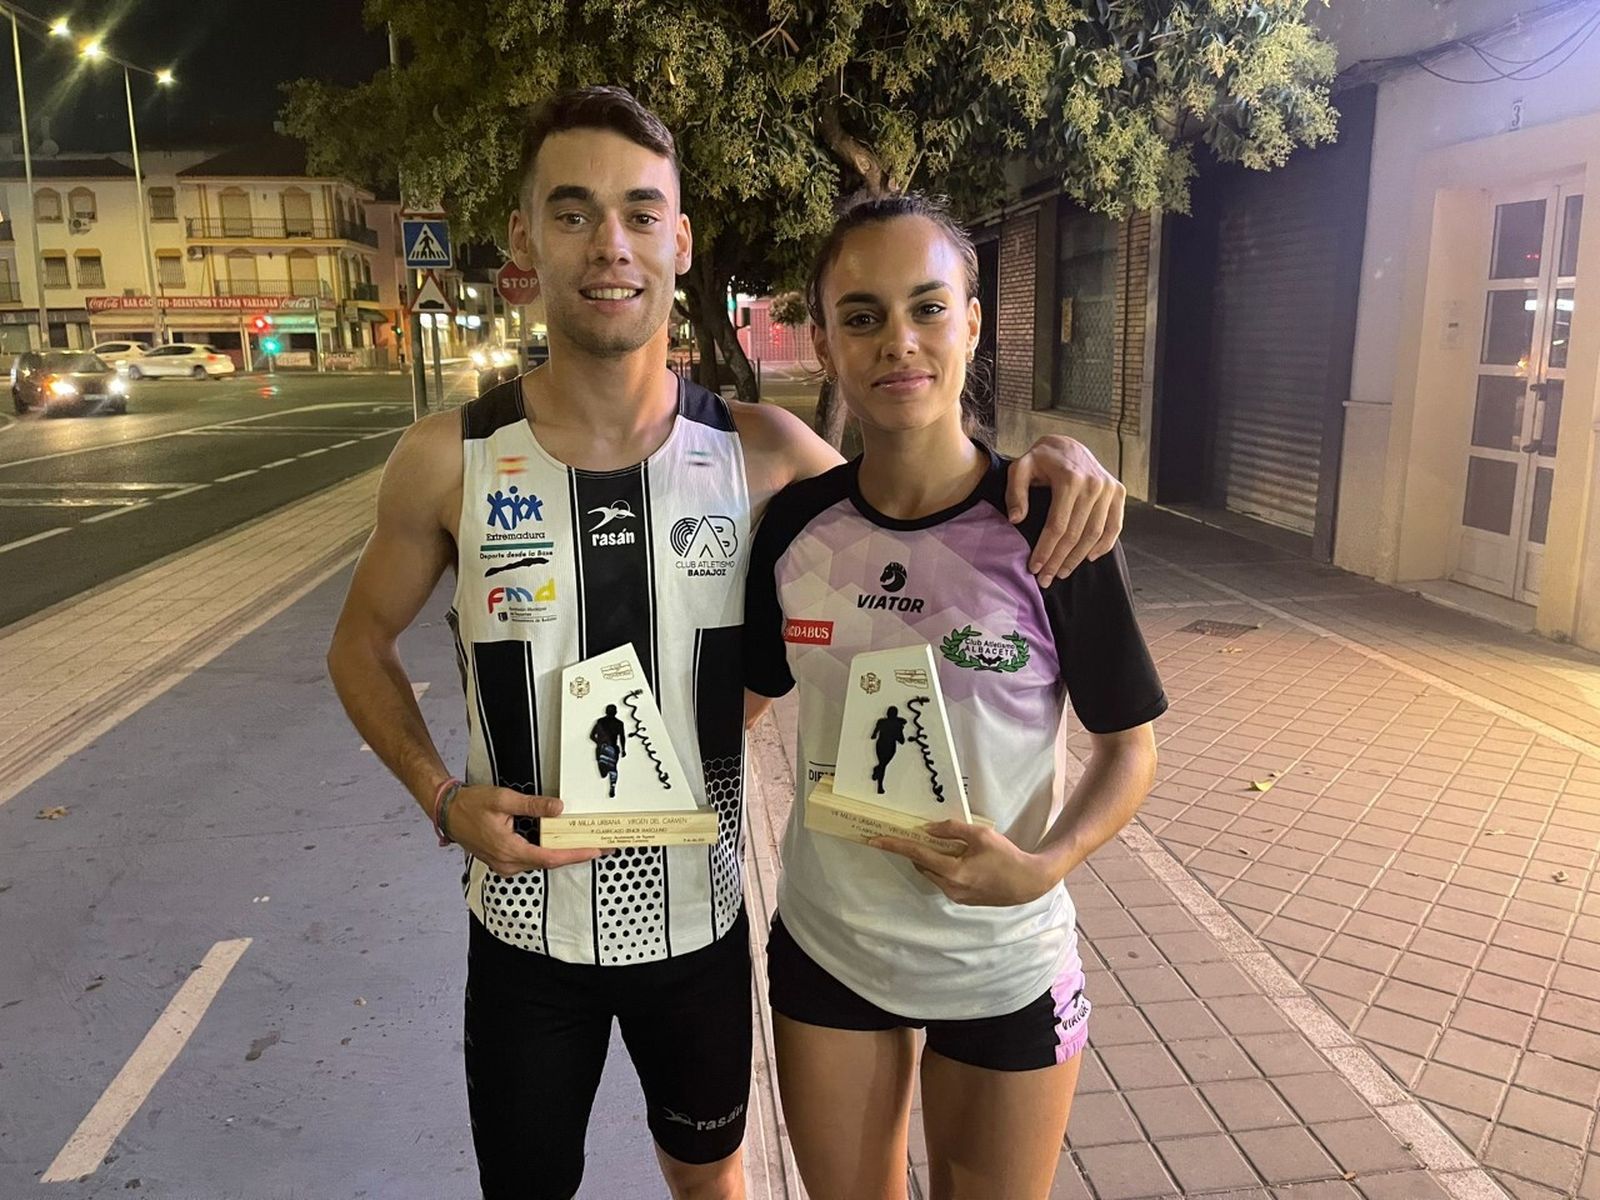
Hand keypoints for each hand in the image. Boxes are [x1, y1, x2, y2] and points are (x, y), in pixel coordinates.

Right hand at [446, 785, 603, 873]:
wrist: (448, 811)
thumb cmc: (470, 806)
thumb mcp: (504, 800)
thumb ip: (533, 805)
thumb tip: (557, 808)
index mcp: (509, 850)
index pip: (550, 857)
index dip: (575, 855)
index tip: (594, 851)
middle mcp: (507, 863)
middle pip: (549, 862)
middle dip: (575, 854)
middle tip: (599, 847)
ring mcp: (504, 864)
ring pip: (540, 862)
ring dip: (562, 854)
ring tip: (584, 844)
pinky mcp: (503, 861)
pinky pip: (530, 859)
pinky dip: (547, 852)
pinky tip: (559, 843)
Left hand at [871, 821, 1057, 906]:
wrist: (1028, 883)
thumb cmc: (1006, 856)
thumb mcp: (981, 835)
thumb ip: (952, 830)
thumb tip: (928, 829)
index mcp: (953, 871)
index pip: (917, 855)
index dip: (895, 846)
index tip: (875, 840)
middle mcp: (950, 887)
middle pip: (922, 865)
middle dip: (917, 850)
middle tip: (918, 835)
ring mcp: (955, 896)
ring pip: (932, 873)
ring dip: (931, 859)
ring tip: (944, 845)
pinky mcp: (962, 900)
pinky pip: (943, 880)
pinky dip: (942, 867)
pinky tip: (957, 858)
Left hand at [1005, 437, 1124, 585]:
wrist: (1067, 445)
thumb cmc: (1040, 460)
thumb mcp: (1020, 468)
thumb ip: (1015, 492)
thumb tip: (1016, 519)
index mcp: (1069, 479)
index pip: (1057, 525)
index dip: (1046, 550)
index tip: (1035, 568)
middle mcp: (1093, 484)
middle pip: (1076, 534)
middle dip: (1060, 560)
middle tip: (1047, 579)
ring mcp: (1109, 488)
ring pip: (1095, 534)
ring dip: (1078, 558)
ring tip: (1063, 573)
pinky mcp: (1118, 492)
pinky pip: (1114, 526)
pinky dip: (1104, 545)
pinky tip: (1088, 558)